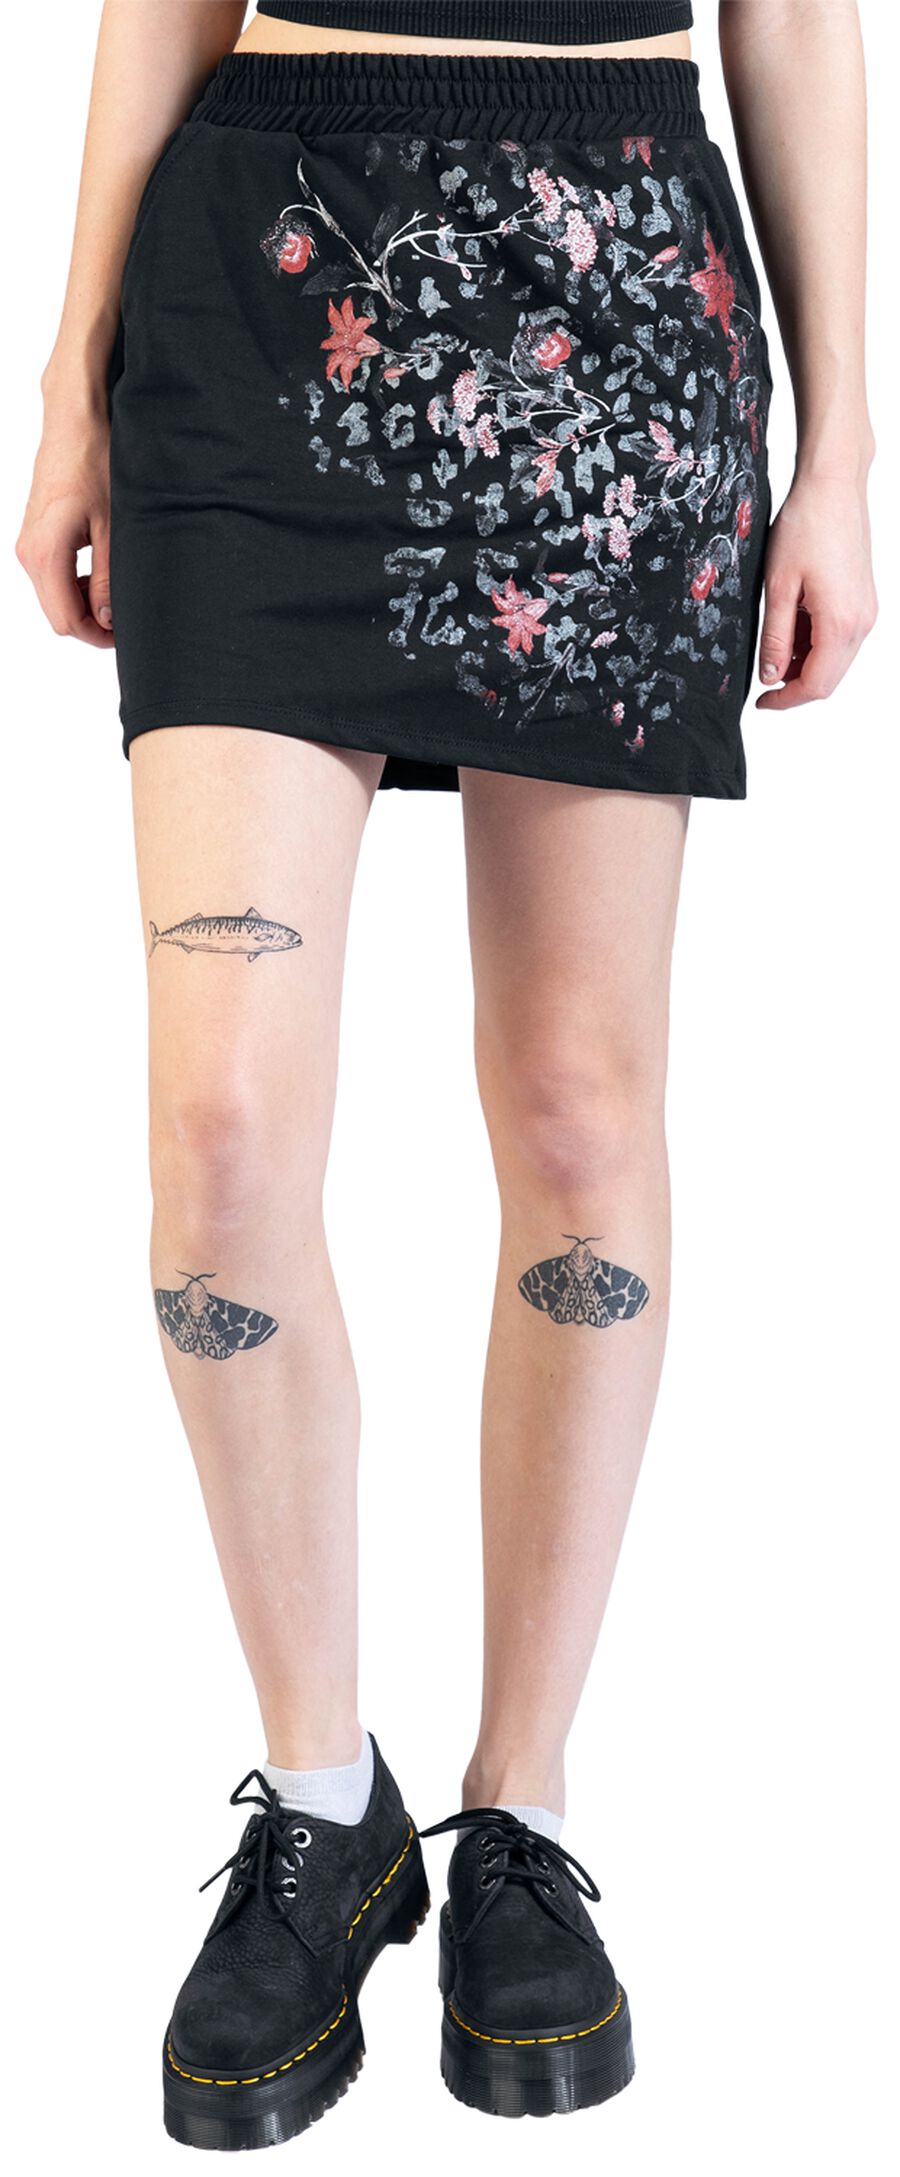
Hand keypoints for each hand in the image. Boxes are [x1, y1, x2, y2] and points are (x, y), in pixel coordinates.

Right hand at [15, 388, 114, 648]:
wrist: (74, 421)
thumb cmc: (94, 461)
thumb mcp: (113, 527)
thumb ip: (109, 578)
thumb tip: (108, 619)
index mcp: (45, 554)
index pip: (67, 622)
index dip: (97, 636)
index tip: (124, 632)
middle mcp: (29, 553)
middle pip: (58, 614)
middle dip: (92, 621)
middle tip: (126, 613)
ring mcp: (28, 544)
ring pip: (55, 596)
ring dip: (84, 600)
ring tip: (115, 585)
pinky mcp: (34, 535)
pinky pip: (52, 576)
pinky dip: (75, 581)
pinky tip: (99, 567)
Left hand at [756, 470, 876, 708]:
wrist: (834, 487)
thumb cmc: (806, 526)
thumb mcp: (778, 587)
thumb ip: (776, 637)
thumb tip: (771, 677)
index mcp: (840, 624)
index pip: (815, 685)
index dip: (786, 701)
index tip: (761, 702)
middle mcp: (861, 623)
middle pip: (829, 678)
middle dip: (795, 687)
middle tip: (763, 682)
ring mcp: (866, 611)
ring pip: (835, 660)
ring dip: (805, 664)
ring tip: (774, 645)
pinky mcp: (863, 600)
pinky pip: (840, 638)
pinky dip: (816, 643)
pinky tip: (793, 625)